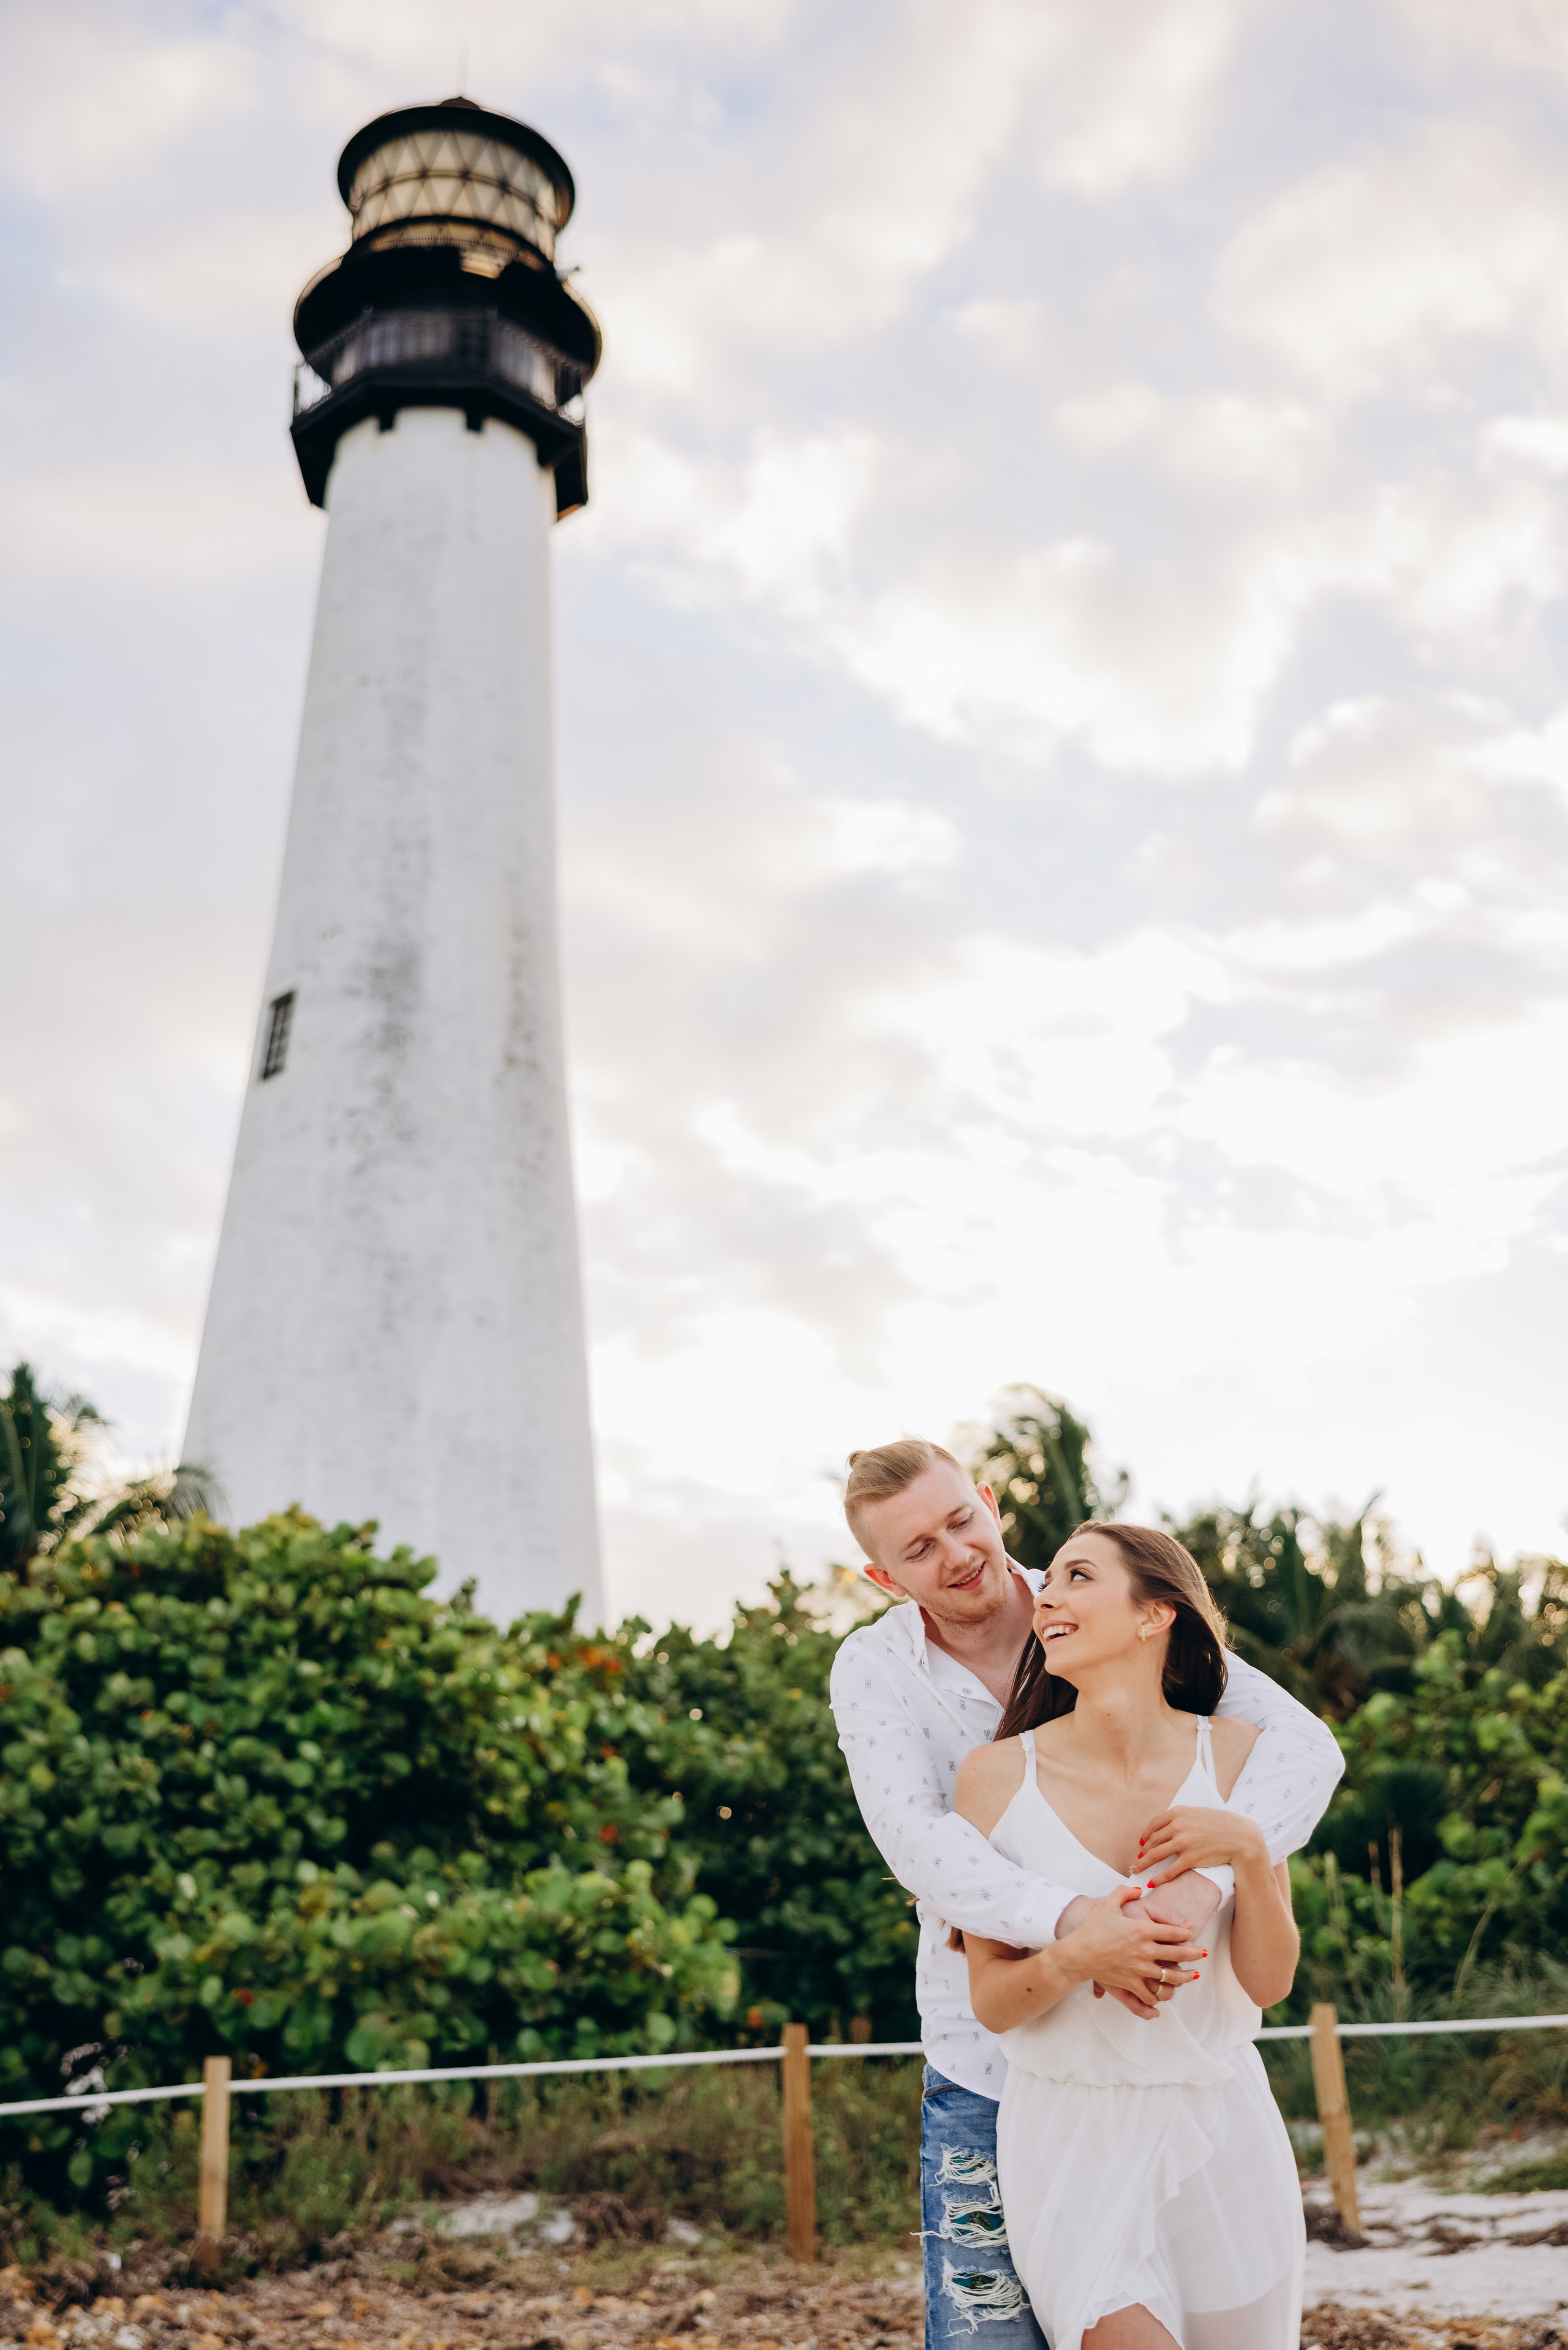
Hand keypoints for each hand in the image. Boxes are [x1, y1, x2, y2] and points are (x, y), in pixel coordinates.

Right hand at [1057, 1882, 1204, 2018]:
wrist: (1077, 1953)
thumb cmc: (1091, 1928)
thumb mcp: (1107, 1903)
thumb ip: (1124, 1892)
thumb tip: (1137, 1889)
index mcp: (1142, 1930)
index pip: (1173, 1932)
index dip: (1185, 1934)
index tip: (1190, 1934)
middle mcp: (1145, 1950)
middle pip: (1178, 1953)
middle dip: (1194, 1954)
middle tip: (1203, 1954)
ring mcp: (1139, 1969)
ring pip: (1170, 1976)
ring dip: (1185, 1977)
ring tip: (1193, 1976)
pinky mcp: (1131, 1984)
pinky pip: (1150, 1994)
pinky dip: (1158, 1997)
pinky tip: (1163, 1996)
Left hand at [1140, 1805, 1267, 1886]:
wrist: (1239, 1836)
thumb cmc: (1220, 1824)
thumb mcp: (1197, 1813)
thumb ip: (1181, 1818)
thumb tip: (1167, 1827)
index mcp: (1178, 1813)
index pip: (1154, 1825)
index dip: (1146, 1835)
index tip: (1141, 1843)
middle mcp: (1178, 1826)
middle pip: (1153, 1841)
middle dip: (1143, 1852)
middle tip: (1138, 1859)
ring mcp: (1183, 1843)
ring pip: (1155, 1855)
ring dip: (1143, 1864)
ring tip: (1136, 1870)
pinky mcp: (1190, 1859)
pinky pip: (1169, 1871)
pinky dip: (1158, 1878)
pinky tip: (1151, 1883)